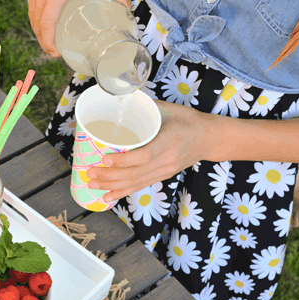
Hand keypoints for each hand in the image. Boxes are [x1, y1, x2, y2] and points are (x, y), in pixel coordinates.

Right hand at [27, 0, 131, 56]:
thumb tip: (128, 7)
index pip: (46, 26)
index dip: (48, 44)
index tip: (56, 54)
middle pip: (37, 25)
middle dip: (44, 42)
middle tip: (56, 52)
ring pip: (31, 17)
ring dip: (38, 32)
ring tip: (50, 41)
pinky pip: (31, 6)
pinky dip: (35, 18)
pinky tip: (44, 21)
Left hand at [86, 100, 215, 202]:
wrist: (209, 138)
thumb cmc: (187, 119)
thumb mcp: (167, 109)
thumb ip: (143, 108)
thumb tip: (116, 102)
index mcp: (169, 140)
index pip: (144, 155)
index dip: (123, 161)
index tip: (105, 159)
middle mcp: (168, 159)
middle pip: (136, 173)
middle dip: (109, 176)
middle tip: (89, 172)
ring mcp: (165, 171)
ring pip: (136, 182)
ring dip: (111, 185)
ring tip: (91, 184)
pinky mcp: (163, 176)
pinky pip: (140, 186)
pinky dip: (122, 192)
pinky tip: (107, 197)